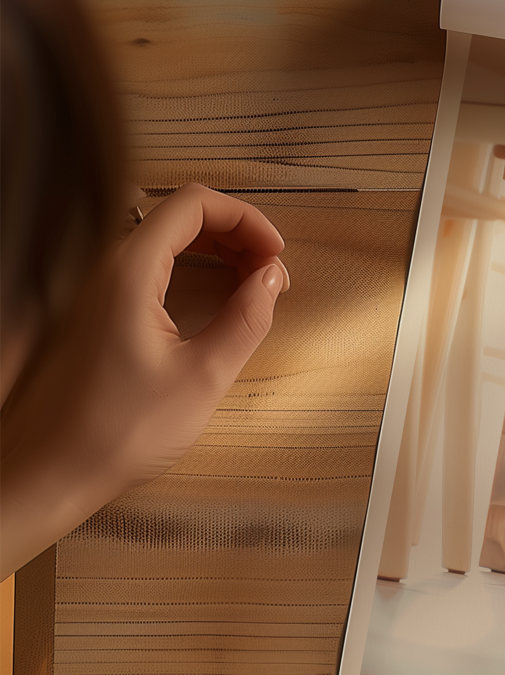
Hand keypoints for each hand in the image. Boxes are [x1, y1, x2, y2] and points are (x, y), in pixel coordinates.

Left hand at [0, 183, 287, 574]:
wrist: (57, 470)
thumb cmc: (121, 432)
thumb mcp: (205, 377)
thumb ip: (246, 319)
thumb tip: (272, 279)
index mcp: (129, 273)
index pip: (193, 204)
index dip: (246, 219)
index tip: (277, 253)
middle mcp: (105, 268)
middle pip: (180, 216)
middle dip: (236, 234)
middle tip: (272, 274)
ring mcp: (95, 287)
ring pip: (165, 240)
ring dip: (215, 251)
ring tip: (253, 286)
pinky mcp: (95, 308)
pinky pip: (149, 266)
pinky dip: (189, 268)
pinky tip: (214, 297)